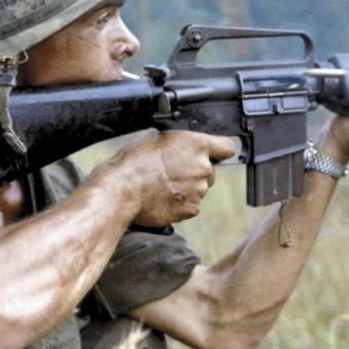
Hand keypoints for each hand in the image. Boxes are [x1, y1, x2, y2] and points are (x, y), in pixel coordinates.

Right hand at [100, 130, 237, 225]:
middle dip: (195, 172)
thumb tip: (185, 148)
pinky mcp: (191, 209)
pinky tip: (163, 198)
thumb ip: (181, 144)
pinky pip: (191, 205)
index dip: (219, 151)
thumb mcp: (159, 138)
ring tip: (163, 186)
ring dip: (187, 188)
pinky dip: (180, 204)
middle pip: (210, 171)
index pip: (227, 147)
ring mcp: (199, 190)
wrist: (122, 189)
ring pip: (199, 189)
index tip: (213, 154)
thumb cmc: (134, 161)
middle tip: (173, 172)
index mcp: (198, 145)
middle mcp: (204, 167)